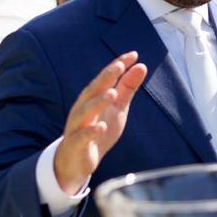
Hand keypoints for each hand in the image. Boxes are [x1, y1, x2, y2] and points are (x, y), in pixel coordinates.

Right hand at [53, 52, 146, 193]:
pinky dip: (90, 131)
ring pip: (85, 111)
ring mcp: (77, 126)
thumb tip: (141, 66)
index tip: (133, 54)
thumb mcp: (117, 108)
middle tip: (119, 66)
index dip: (117, 66)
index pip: (105, 78)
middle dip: (104, 78)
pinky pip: (81, 137)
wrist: (76, 161)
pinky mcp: (76, 144)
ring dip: (97, 102)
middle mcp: (83, 108)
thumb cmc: (98, 130)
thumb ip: (127, 88)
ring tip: (111, 94)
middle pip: (92, 91)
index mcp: (93, 98)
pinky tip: (100, 127)